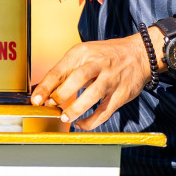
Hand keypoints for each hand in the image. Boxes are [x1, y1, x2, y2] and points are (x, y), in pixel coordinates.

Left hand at [32, 30, 160, 130]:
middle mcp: (97, 63)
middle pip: (77, 79)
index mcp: (83, 52)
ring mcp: (111, 79)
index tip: (36, 100)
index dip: (45, 87)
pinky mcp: (120, 94)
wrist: (139, 54)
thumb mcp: (85, 54)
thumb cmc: (107, 55)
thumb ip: (67, 71)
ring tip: (65, 118)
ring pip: (92, 95)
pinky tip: (81, 124)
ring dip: (76, 109)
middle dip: (61, 96)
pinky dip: (91, 121)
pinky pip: (104, 111)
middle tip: (51, 107)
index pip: (60, 69)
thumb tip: (45, 92)